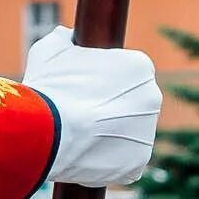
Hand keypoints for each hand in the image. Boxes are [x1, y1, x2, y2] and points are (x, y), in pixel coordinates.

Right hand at [24, 26, 160, 188]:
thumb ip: (64, 38)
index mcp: (140, 67)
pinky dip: (109, 161)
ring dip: (111, 135)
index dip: (105, 82)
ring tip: (81, 137)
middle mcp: (152, 97)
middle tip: (82, 114)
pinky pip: (125, 160)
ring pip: (129, 133)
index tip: (86, 89)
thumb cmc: (50, 87)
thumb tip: (66, 36)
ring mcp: (147, 132)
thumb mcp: (51, 49)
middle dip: (112, 108)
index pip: (128, 73)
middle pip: (133, 103)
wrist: (46, 131)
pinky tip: (86, 156)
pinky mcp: (138, 163)